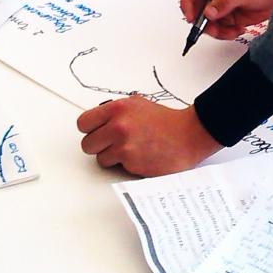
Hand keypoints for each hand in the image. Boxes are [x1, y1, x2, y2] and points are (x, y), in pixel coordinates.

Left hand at [77, 97, 220, 175]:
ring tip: (130, 150)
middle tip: (112, 144)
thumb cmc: (165, 120)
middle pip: (87, 144)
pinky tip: (140, 156)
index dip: (90, 129)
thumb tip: (98, 121)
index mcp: (117, 109)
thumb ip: (115, 112)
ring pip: (100, 159)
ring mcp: (124, 147)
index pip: (83, 123)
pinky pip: (117, 168)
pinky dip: (126, 165)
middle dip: (98, 146)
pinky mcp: (132, 164)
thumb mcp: (137, 104)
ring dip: (112, 157)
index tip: (97, 132)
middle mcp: (118, 127)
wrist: (188, 134)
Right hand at [179, 0, 272, 39]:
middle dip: (203, 23)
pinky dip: (226, 33)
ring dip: (217, 31)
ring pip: (205, 23)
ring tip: (234, 30)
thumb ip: (225, 2)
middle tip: (215, 30)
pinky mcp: (225, 17)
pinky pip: (217, 29)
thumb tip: (208, 12)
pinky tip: (239, 29)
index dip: (187, 4)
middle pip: (194, 10)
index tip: (193, 18)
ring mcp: (217, 5)